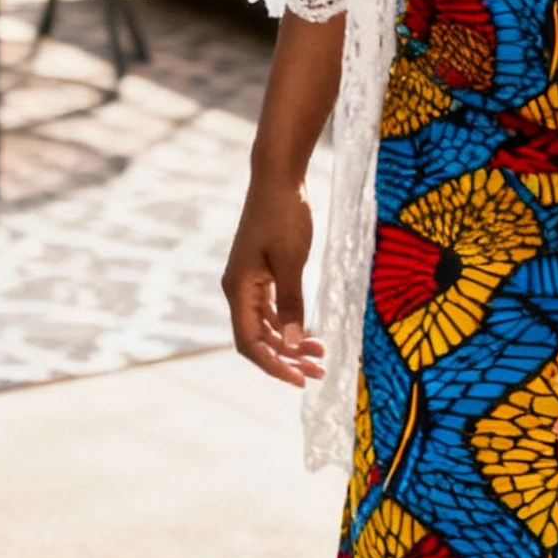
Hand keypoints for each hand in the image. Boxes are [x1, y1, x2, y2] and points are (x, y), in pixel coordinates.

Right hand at [222, 172, 323, 388]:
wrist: (278, 177)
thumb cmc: (284, 215)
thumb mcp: (291, 261)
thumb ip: (291, 303)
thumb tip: (292, 344)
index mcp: (238, 289)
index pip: (250, 343)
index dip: (273, 366)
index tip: (300, 380)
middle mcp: (237, 289)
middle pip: (257, 339)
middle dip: (285, 359)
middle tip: (317, 373)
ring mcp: (247, 281)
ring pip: (265, 325)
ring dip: (289, 343)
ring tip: (320, 355)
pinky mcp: (259, 272)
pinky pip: (270, 309)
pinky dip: (288, 323)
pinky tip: (309, 331)